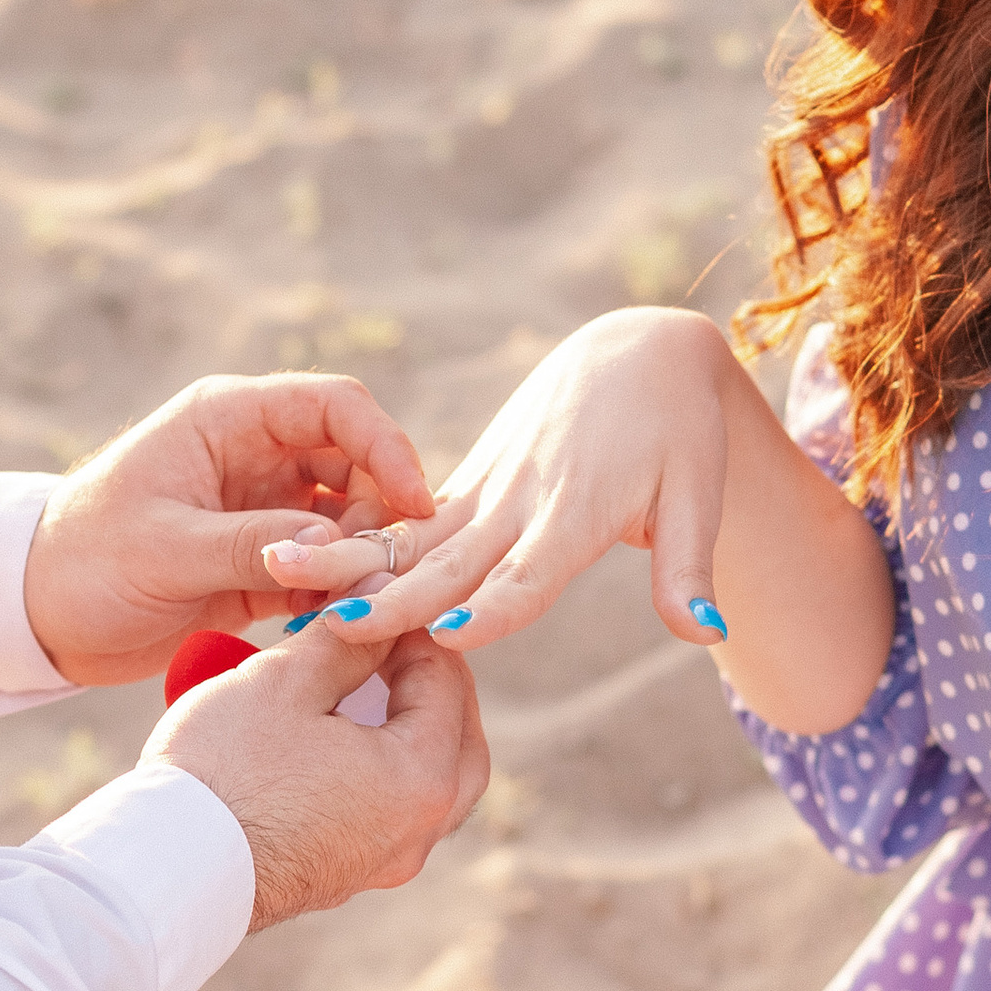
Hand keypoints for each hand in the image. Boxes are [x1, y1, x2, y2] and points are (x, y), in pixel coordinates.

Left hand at [24, 374, 434, 688]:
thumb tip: (334, 544)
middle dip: (384, 513)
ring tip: (360, 605)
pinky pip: (328, 567)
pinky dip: (343, 592)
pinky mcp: (265, 564)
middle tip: (390, 572)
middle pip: (358, 464)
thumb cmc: (82, 563)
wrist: (37, 616)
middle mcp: (256, 455)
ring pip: (351, 519)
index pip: (334, 407)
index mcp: (228, 420)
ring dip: (365, 558)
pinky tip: (340, 623)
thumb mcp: (162, 550)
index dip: (386, 446)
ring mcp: (265, 510)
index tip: (415, 503)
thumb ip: (247, 544)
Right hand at [147, 620, 489, 929]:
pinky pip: (391, 811)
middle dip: (434, 685)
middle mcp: (418, 830)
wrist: (170, 869)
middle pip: (460, 742)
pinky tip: (341, 736)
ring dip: (411, 729)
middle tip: (392, 643)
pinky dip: (384, 768)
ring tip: (367, 685)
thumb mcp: (285, 681)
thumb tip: (377, 610)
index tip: (381, 600)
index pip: (446, 683)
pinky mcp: (348, 874)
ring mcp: (384, 861)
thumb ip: (346, 641)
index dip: (415, 630)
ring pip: (430, 783)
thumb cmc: (224, 769)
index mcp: (420, 779)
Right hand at [257, 308, 895, 736]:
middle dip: (392, 595)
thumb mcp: (699, 496)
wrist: (637, 355)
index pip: (532, 568)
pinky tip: (304, 566)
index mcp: (579, 506)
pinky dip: (366, 544)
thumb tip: (709, 635)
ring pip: (413, 535)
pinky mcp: (471, 480)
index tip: (450, 635)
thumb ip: (687, 569)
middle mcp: (522, 497)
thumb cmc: (680, 432)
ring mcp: (488, 485)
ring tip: (281, 572)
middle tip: (332, 626)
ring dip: (352, 560)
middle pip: (451, 558)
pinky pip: (412, 520)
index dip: (494, 604)